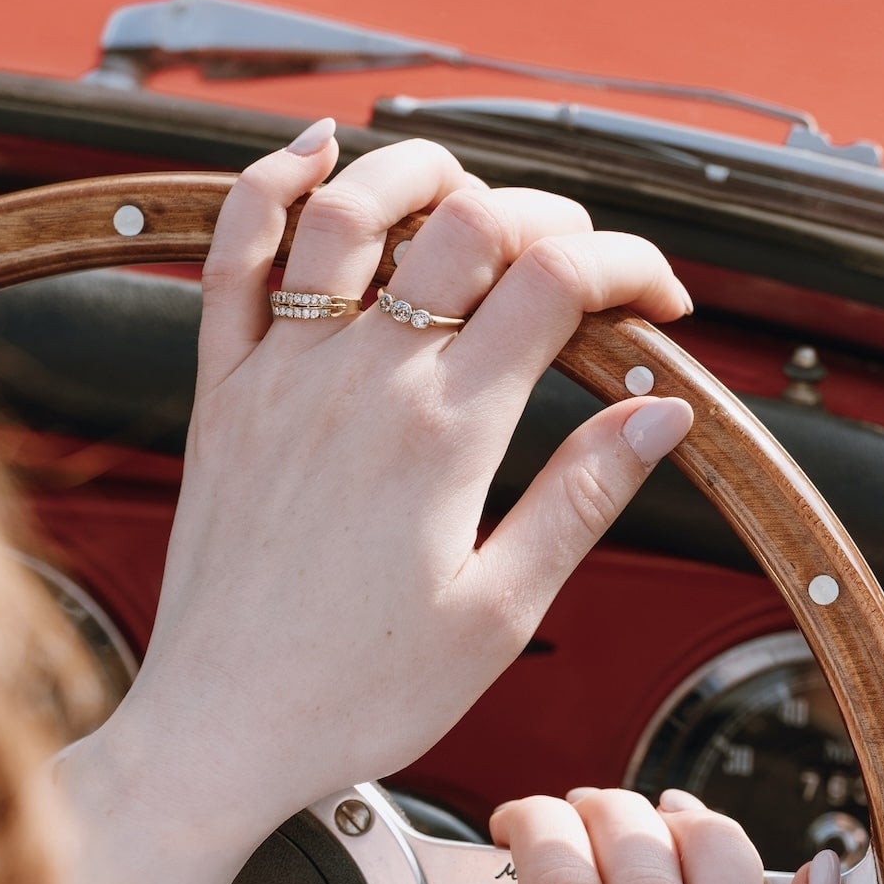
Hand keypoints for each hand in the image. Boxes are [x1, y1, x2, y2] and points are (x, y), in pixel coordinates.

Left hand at [56, 121, 693, 883]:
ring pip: (351, 211)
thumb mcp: (501, 613)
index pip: (557, 283)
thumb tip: (659, 414)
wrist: (223, 729)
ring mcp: (282, 375)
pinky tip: (314, 154)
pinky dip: (271, 186)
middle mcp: (362, 379)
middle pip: (470, 225)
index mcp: (447, 434)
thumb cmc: (362, 691)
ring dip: (423, 173)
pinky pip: (233, 255)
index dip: (628, 269)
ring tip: (472, 188)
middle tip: (584, 266)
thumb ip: (581, 499)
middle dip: (550, 219)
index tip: (662, 305)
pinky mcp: (222, 394)